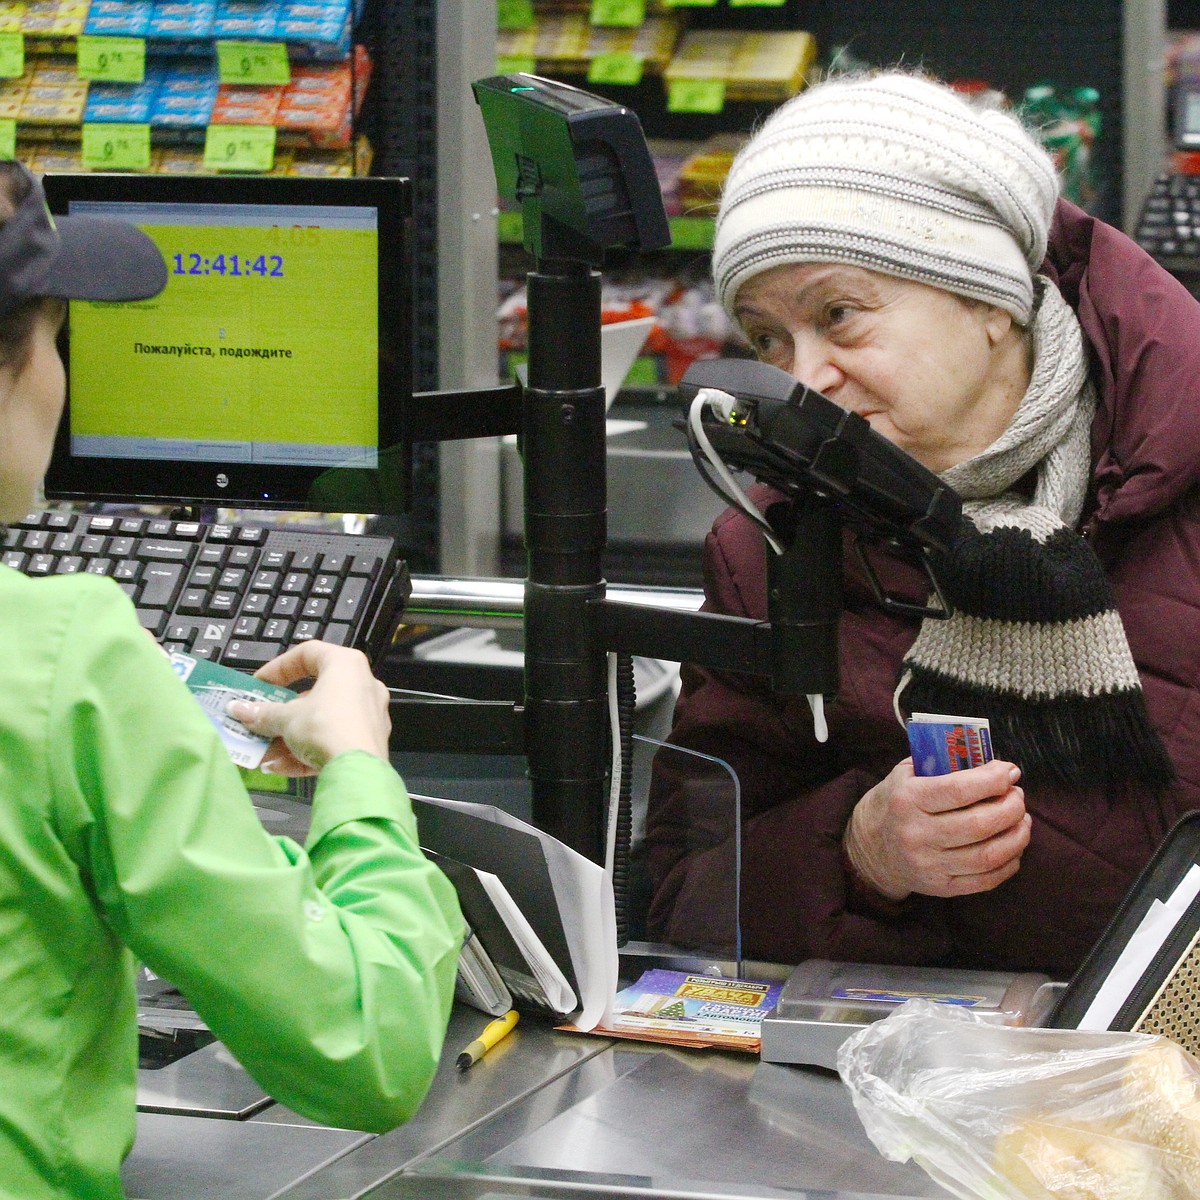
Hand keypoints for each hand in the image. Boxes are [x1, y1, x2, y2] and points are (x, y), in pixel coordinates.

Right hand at [226, 641, 390, 775]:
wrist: (357, 771)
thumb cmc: (326, 728)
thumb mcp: (287, 718)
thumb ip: (263, 713)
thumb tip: (240, 710)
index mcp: (346, 665)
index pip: (308, 653)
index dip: (278, 667)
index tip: (258, 684)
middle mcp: (362, 686)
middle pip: (312, 696)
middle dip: (280, 714)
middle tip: (258, 722)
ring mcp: (367, 716)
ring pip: (320, 723)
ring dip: (287, 738)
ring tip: (262, 753)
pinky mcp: (367, 743)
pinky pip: (331, 742)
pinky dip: (305, 752)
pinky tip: (278, 767)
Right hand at [843, 758, 1030, 900]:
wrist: (871, 846)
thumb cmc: (897, 802)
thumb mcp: (907, 774)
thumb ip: (944, 763)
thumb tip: (995, 765)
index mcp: (907, 800)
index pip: (959, 789)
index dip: (993, 780)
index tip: (1010, 771)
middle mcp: (916, 834)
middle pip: (980, 823)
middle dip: (1011, 807)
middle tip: (1018, 796)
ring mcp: (929, 864)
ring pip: (989, 854)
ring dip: (1017, 835)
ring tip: (1022, 819)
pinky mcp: (941, 887)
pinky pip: (987, 880)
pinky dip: (1010, 862)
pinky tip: (1013, 846)